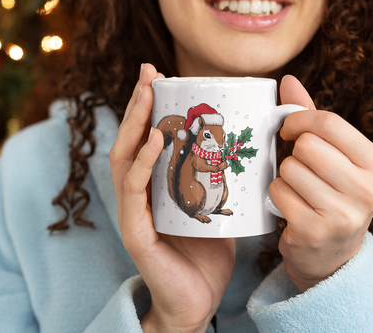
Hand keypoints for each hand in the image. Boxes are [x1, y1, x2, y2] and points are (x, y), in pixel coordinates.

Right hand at [109, 64, 234, 332]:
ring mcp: (134, 211)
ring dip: (135, 123)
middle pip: (131, 139)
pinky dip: (142, 162)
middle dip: (138, 102)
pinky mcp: (136, 232)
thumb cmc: (209, 249)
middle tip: (148, 71)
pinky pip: (134, 191)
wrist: (199, 300)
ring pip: (125, 158)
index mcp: (156, 183)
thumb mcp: (217, 202)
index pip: (146, 137)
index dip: (149, 105)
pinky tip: (154, 140)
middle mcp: (140, 192)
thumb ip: (221, 173)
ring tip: (148, 94)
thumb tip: (248, 139)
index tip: (159, 74)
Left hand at [269, 76, 372, 292]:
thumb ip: (311, 116)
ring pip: (289, 168)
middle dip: (293, 153)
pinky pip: (278, 192)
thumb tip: (288, 79)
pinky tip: (291, 206)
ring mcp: (343, 214)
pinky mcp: (315, 231)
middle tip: (299, 166)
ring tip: (298, 189)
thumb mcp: (330, 154)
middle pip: (307, 145)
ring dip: (284, 175)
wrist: (331, 255)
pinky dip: (276, 195)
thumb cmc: (328, 192)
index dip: (299, 119)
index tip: (289, 130)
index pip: (330, 122)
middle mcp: (366, 190)